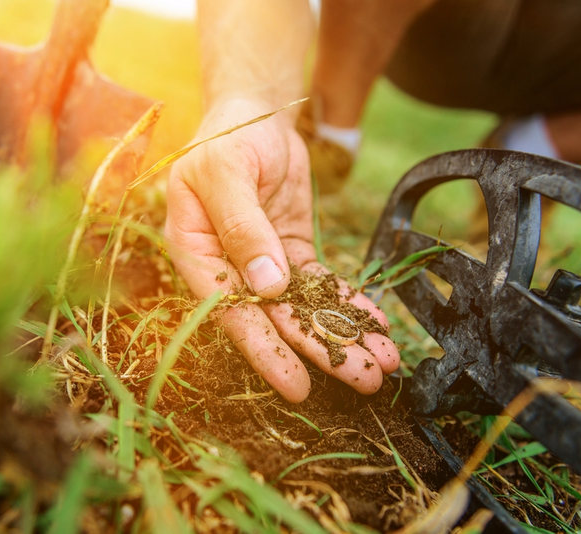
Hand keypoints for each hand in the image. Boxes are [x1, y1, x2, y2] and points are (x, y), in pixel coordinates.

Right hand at [164, 97, 398, 401]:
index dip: (265, 351)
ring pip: (303, 306)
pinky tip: (375, 323)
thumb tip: (267, 286)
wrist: (253, 110)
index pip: (231, 312)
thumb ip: (243, 228)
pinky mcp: (291, 251)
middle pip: (277, 318)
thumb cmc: (227, 137)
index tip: (297, 386)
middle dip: (322, 351)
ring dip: (342, 333)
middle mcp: (228, 267)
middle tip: (365, 379)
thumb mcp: (227, 175)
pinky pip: (321, 283)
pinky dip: (347, 302)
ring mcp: (262, 262)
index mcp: (197, 253)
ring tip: (383, 361)